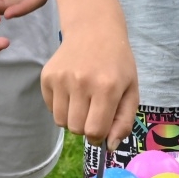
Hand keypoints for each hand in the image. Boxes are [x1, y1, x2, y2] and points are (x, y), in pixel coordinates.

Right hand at [39, 11, 138, 142]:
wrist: (94, 30)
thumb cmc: (117, 63)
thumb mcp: (131, 90)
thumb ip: (124, 121)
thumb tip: (110, 147)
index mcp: (107, 87)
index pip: (94, 131)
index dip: (99, 135)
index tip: (102, 127)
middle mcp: (82, 82)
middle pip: (76, 129)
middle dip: (86, 127)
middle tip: (94, 110)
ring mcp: (61, 79)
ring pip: (61, 122)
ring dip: (72, 118)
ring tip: (83, 100)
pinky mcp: (47, 76)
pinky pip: (51, 108)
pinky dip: (61, 106)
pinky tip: (72, 90)